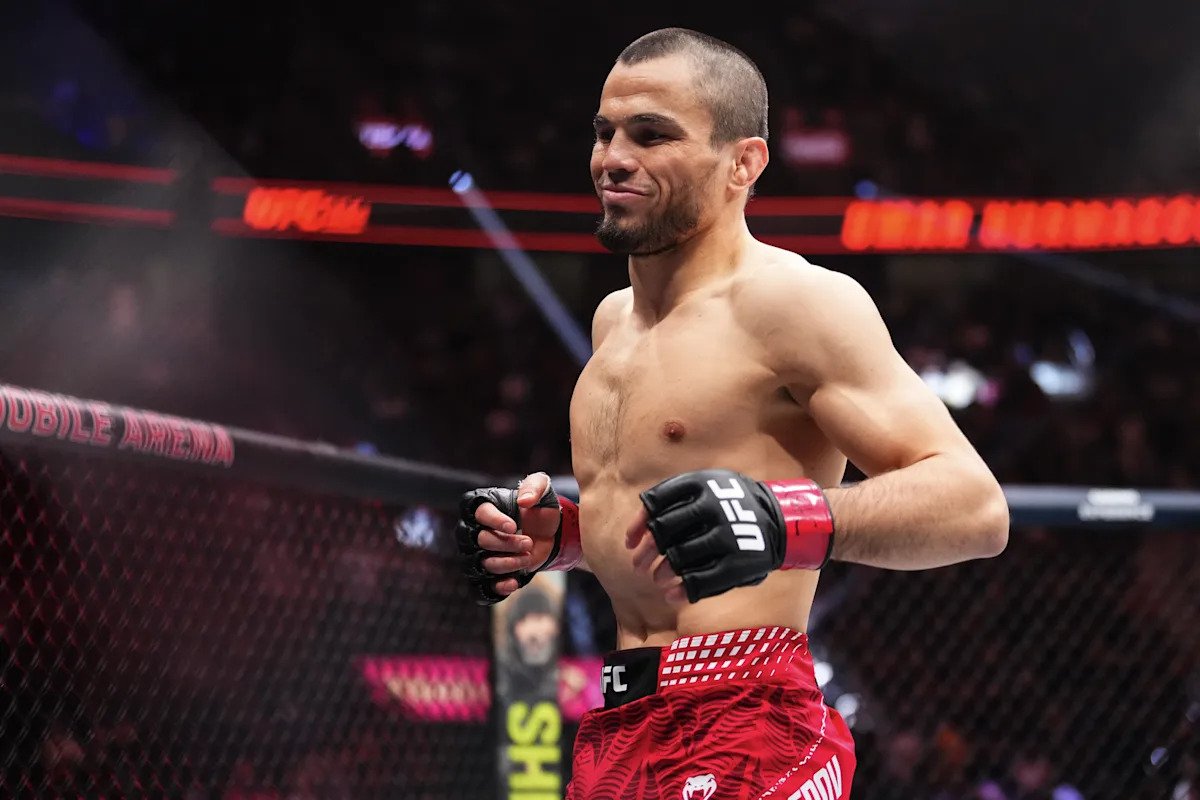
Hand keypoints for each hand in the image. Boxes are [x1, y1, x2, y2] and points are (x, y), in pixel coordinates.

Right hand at [456, 472, 561, 603]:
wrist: (550, 534)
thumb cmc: (540, 508)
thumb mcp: (543, 489)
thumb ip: (534, 486)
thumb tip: (524, 501)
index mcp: (486, 508)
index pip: (479, 513)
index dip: (494, 521)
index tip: (513, 526)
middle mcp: (477, 531)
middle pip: (481, 541)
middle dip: (507, 544)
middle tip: (529, 542)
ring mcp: (482, 554)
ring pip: (483, 563)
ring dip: (508, 563)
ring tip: (528, 557)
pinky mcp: (491, 574)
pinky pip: (483, 586)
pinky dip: (498, 586)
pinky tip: (514, 582)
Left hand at [628, 468, 796, 603]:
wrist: (779, 519)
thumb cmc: (728, 504)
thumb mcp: (704, 488)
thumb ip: (669, 503)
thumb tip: (633, 537)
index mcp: (701, 484)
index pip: (657, 504)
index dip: (638, 526)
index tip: (630, 543)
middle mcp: (714, 507)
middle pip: (664, 532)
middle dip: (646, 553)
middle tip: (638, 565)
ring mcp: (727, 536)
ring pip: (680, 557)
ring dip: (661, 573)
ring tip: (657, 579)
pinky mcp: (738, 563)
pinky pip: (702, 581)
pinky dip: (682, 591)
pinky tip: (672, 596)